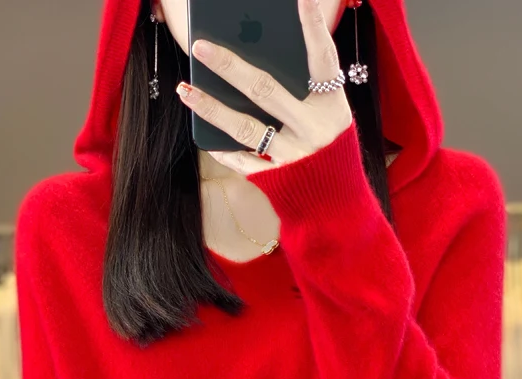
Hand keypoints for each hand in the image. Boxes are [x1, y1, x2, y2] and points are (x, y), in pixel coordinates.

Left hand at [177, 0, 353, 175]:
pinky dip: (221, 148)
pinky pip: (242, 160)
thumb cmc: (329, 152)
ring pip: (244, 127)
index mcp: (332, 108)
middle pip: (266, 90)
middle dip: (230, 66)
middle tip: (201, 46)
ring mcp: (294, 156)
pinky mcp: (277, 179)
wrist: (336, 206)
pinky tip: (201, 133)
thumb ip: (306, 92)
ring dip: (211, 107)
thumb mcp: (329, 118)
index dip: (315, 28)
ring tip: (185, 89)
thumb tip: (258, 59)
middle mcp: (314, 130)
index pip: (323, 61)